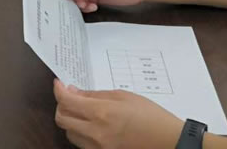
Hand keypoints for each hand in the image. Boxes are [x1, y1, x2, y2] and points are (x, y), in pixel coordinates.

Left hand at [53, 79, 182, 148]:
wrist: (167, 141)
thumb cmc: (150, 116)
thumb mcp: (123, 96)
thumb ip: (95, 95)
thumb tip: (74, 92)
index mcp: (101, 113)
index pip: (67, 101)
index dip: (59, 90)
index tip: (59, 83)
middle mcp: (95, 132)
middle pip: (62, 118)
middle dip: (61, 105)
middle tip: (69, 96)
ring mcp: (97, 147)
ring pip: (69, 132)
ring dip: (70, 119)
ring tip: (81, 110)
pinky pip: (81, 142)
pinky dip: (80, 132)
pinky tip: (89, 124)